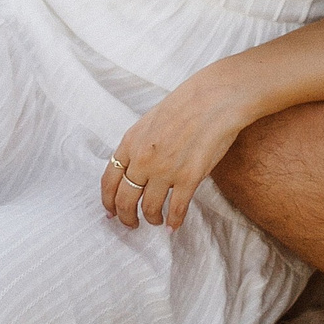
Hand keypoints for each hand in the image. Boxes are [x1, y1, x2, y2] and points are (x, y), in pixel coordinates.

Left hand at [102, 67, 254, 229]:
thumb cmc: (187, 105)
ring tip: (157, 221)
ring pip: (149, 208)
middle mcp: (143, 159)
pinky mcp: (189, 178)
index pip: (109, 180)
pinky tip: (174, 225)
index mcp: (131, 142)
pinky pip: (177, 210)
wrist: (215, 98)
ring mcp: (165, 170)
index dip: (108, 201)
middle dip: (126, 217)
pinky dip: (174, 222)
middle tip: (131, 224)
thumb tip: (134, 168)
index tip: (111, 212)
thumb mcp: (150, 121)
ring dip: (152, 219)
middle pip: (125, 200)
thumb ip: (139, 145)